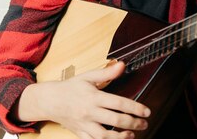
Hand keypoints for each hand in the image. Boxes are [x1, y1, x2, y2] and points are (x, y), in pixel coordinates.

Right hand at [16, 61, 149, 138]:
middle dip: (133, 123)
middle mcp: (89, 112)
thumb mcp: (88, 76)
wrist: (49, 101)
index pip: (119, 103)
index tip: (146, 111)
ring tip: (132, 135)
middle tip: (144, 124)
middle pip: (115, 120)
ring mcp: (84, 125)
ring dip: (120, 137)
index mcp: (93, 97)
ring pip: (104, 136)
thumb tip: (122, 65)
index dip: (135, 108)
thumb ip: (107, 72)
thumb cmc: (70, 87)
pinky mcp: (79, 133)